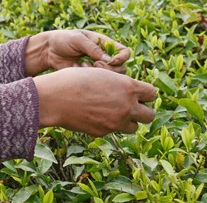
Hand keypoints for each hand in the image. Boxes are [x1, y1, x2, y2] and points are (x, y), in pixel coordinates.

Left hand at [25, 30, 130, 75]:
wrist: (47, 50)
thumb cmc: (63, 40)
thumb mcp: (78, 40)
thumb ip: (93, 49)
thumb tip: (110, 61)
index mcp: (104, 43)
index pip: (124, 52)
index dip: (122, 58)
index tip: (112, 61)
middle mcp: (104, 56)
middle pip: (121, 68)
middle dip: (109, 69)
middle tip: (94, 64)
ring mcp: (97, 68)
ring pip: (110, 78)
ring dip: (98, 73)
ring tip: (84, 65)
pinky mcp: (88, 76)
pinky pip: (96, 82)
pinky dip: (87, 76)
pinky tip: (76, 68)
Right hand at [33, 68, 155, 136]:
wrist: (54, 98)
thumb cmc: (74, 80)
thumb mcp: (100, 74)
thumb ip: (119, 83)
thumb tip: (130, 91)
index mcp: (128, 87)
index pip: (152, 94)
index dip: (145, 94)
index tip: (137, 93)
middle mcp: (126, 106)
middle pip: (150, 115)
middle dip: (142, 111)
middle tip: (130, 106)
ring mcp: (115, 122)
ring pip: (133, 127)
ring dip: (127, 120)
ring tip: (112, 112)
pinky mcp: (104, 132)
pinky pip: (113, 130)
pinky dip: (107, 124)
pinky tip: (93, 115)